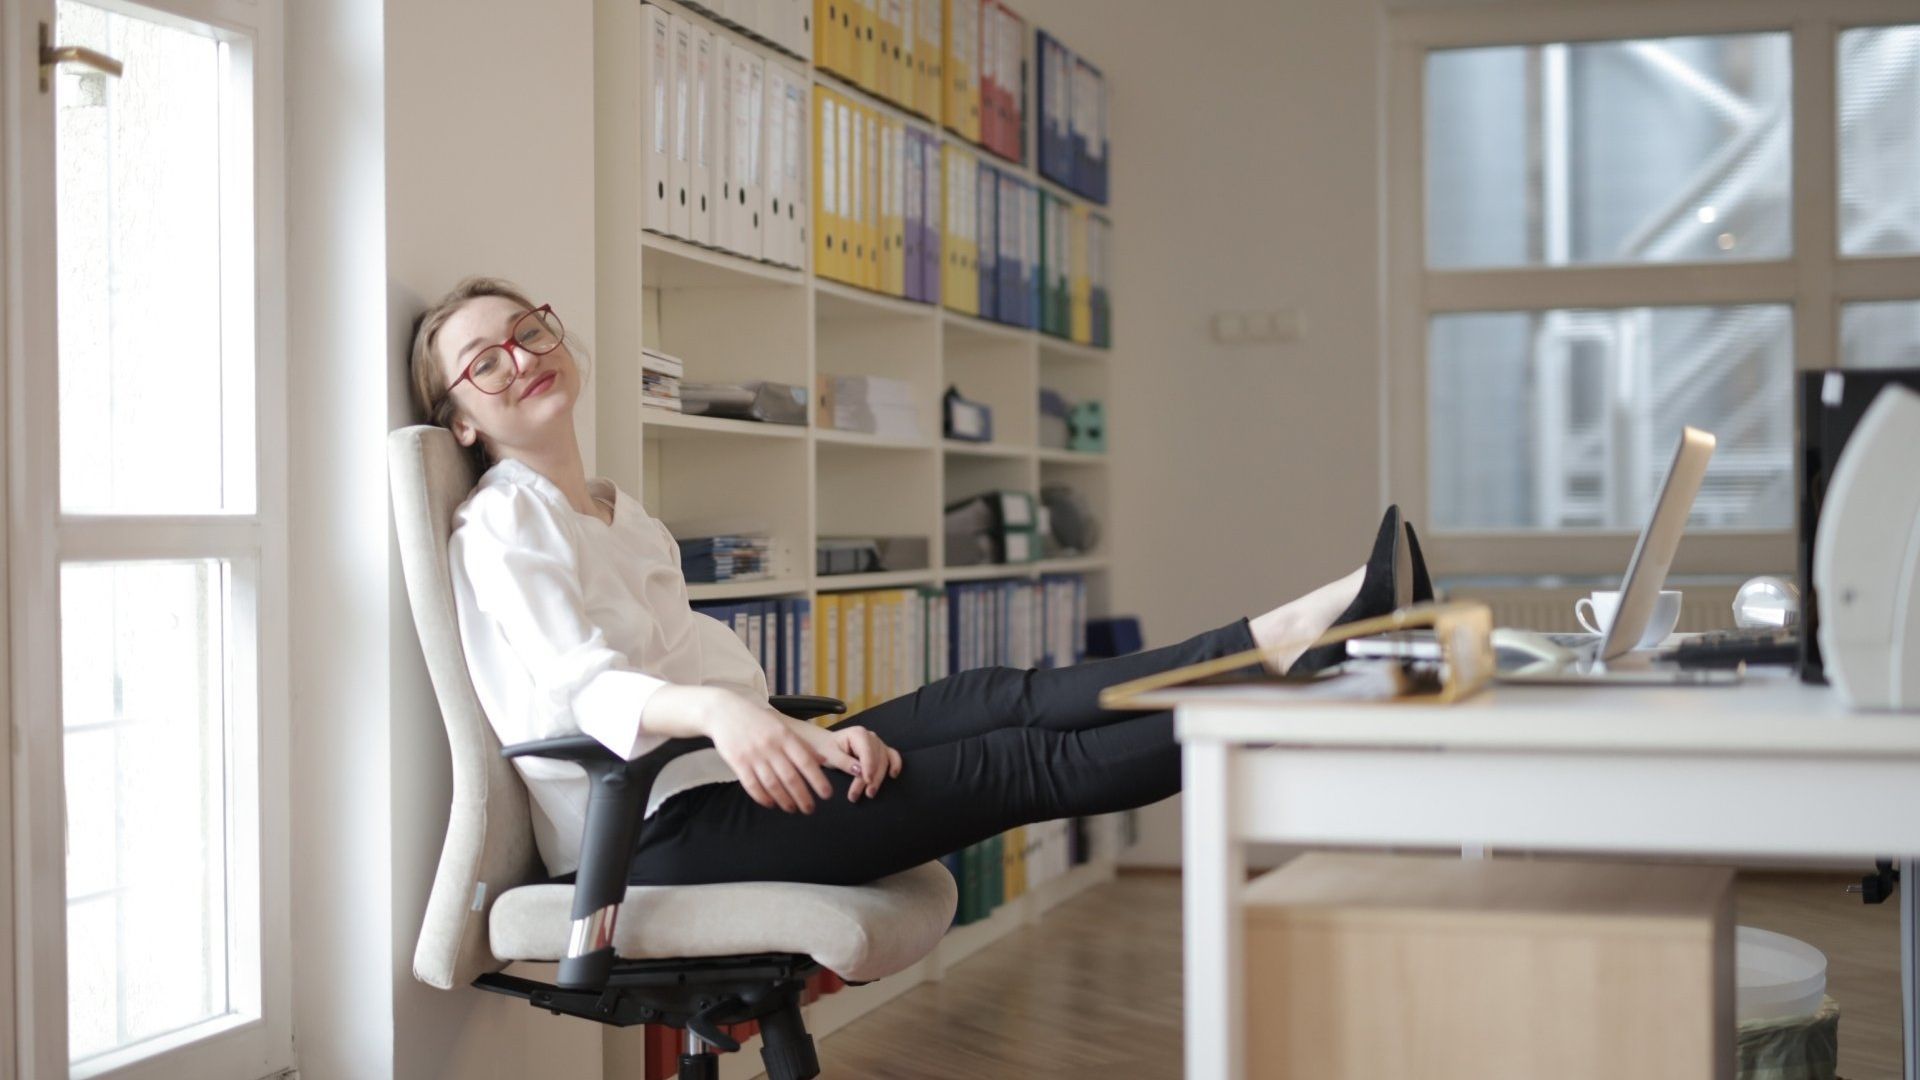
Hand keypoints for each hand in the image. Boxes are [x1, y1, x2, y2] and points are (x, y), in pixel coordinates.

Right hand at [691, 688, 835, 813]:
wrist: (724, 711)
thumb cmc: (757, 720)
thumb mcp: (782, 726)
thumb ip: (802, 744)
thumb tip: (822, 760)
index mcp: (785, 736)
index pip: (806, 762)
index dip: (818, 780)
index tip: (826, 794)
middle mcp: (770, 746)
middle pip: (790, 777)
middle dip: (803, 797)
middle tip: (810, 809)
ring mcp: (753, 755)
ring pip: (772, 784)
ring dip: (784, 800)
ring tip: (792, 809)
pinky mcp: (737, 762)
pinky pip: (752, 785)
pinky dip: (763, 797)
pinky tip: (771, 804)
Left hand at [824, 724, 902, 801]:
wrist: (825, 745)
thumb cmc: (826, 749)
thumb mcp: (830, 755)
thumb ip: (844, 762)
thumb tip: (859, 771)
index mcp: (858, 734)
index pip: (867, 751)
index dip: (869, 766)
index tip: (867, 781)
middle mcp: (870, 736)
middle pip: (877, 758)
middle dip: (872, 777)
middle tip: (865, 794)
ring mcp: (877, 743)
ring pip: (884, 760)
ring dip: (880, 778)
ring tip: (870, 793)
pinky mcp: (880, 750)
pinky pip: (892, 755)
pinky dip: (895, 764)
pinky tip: (893, 775)